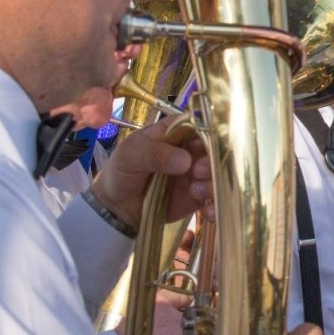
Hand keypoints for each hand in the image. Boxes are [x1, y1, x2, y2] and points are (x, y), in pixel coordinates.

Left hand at [89, 122, 212, 229]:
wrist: (116, 208)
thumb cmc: (121, 171)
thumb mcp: (131, 154)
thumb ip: (155, 153)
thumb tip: (186, 160)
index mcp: (176, 131)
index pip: (200, 123)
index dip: (207, 132)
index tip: (201, 145)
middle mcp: (191, 150)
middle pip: (215, 149)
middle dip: (211, 161)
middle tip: (197, 171)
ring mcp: (196, 174)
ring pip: (218, 174)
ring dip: (213, 182)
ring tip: (195, 191)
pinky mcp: (198, 197)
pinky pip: (214, 198)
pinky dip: (216, 204)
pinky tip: (208, 211)